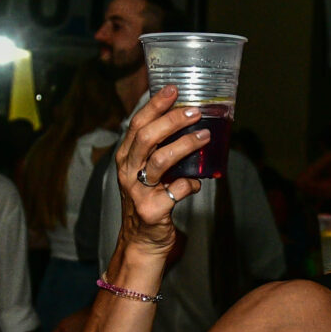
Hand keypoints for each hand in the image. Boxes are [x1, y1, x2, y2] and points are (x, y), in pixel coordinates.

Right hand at [112, 86, 210, 251]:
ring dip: (185, 145)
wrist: (141, 242)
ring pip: (160, 160)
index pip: (137, 124)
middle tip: (195, 111)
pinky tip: (198, 181)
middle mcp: (128, 171)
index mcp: (126, 157)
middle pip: (147, 137)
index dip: (154, 105)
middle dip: (172, 120)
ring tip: (204, 137)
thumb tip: (190, 124)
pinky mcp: (152, 210)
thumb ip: (160, 151)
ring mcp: (138, 191)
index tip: (173, 89)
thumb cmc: (149, 201)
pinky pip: (177, 190)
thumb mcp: (146, 172)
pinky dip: (192, 183)